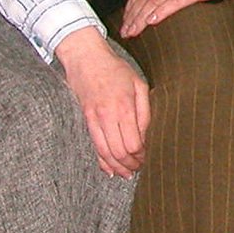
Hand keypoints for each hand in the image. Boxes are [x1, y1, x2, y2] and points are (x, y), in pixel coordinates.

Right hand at [56, 26, 148, 176]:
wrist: (86, 59)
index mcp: (124, 106)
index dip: (141, 155)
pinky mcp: (86, 121)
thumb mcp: (138, 84)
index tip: (147, 157)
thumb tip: (144, 136)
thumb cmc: (116, 70)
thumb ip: (144, 111)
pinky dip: (102, 162)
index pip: (133, 143)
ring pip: (105, 153)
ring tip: (127, 173)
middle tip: (139, 168)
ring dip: (118, 167)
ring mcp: (94, 120)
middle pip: (119, 152)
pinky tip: (110, 171)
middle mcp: (108, 116)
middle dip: (131, 164)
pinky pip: (94, 147)